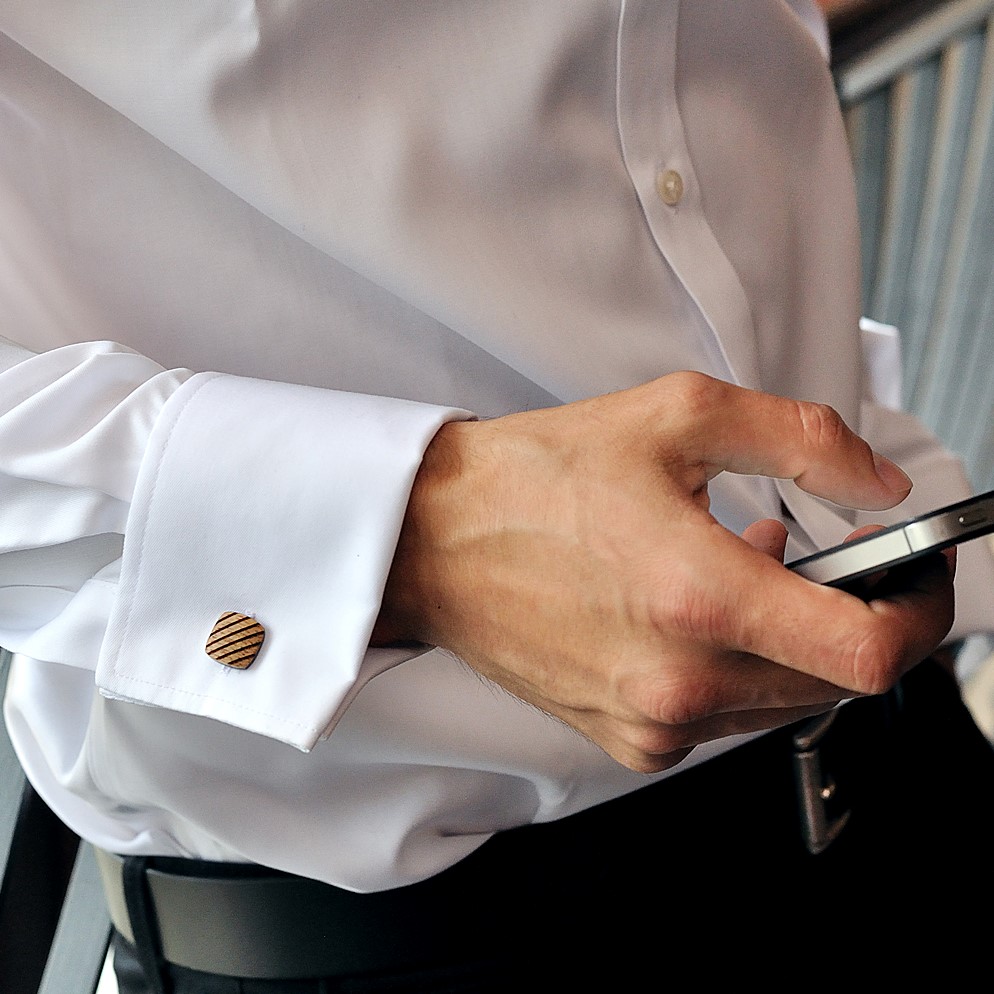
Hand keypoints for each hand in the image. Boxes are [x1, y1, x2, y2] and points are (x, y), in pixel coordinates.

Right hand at [372, 372, 954, 771]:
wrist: (436, 541)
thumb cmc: (532, 481)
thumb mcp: (677, 416)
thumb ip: (802, 441)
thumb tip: (879, 482)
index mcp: (698, 598)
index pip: (869, 651)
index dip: (921, 614)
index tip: (917, 578)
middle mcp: (679, 680)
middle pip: (836, 680)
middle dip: (858, 616)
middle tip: (835, 558)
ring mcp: (652, 720)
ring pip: (783, 700)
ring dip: (793, 639)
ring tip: (747, 570)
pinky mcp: (628, 739)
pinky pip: (724, 717)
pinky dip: (738, 667)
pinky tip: (700, 613)